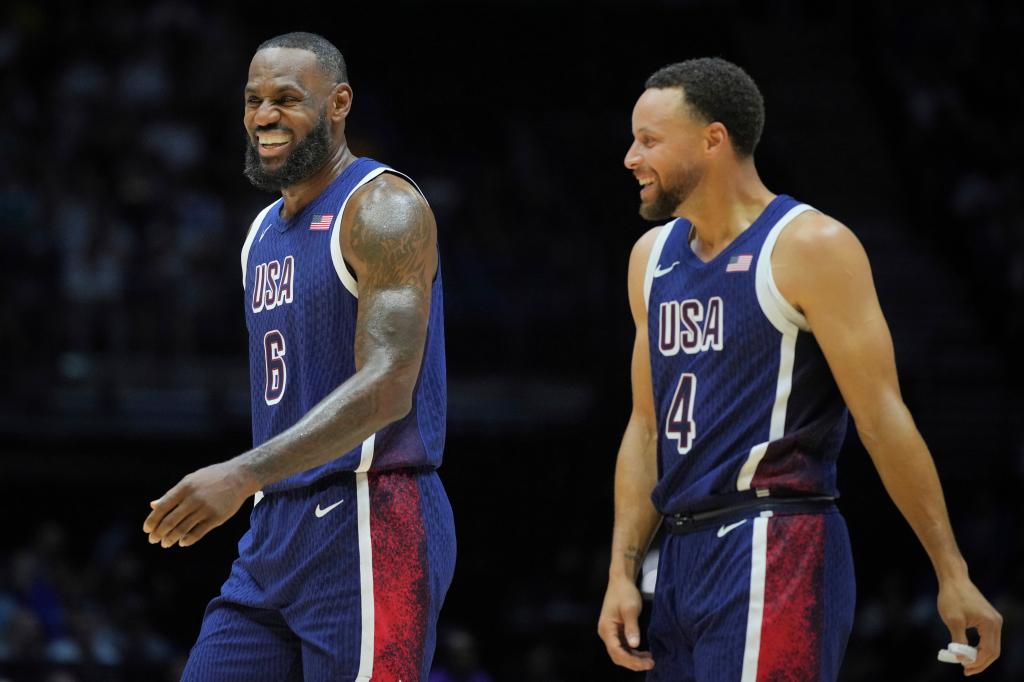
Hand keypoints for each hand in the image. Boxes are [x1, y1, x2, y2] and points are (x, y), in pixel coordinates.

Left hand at [143, 460, 259, 547]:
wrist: (239, 477)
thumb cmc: (212, 478)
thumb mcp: (191, 480)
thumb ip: (172, 494)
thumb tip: (153, 505)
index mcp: (185, 487)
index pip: (163, 507)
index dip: (152, 520)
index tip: (147, 529)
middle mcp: (193, 498)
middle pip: (170, 521)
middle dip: (158, 533)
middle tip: (153, 540)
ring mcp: (205, 509)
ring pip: (182, 529)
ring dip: (170, 539)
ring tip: (165, 543)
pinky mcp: (216, 518)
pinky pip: (197, 533)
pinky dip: (187, 540)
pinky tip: (182, 542)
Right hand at [597, 576, 654, 671]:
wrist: (621, 581)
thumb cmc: (625, 592)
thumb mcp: (630, 609)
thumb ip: (632, 627)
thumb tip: (634, 645)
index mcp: (606, 628)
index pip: (616, 651)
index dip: (631, 660)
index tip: (646, 662)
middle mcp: (606, 633)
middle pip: (617, 656)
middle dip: (633, 663)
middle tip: (650, 664)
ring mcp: (611, 633)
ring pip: (621, 653)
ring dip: (634, 659)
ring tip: (650, 660)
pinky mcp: (617, 631)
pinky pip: (624, 647)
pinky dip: (633, 652)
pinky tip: (644, 653)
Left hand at [937, 576, 1001, 675]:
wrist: (954, 579)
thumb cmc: (952, 597)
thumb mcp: (953, 621)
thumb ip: (958, 641)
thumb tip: (961, 658)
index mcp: (990, 623)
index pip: (989, 651)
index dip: (977, 663)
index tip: (964, 669)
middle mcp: (996, 622)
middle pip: (993, 651)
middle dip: (980, 662)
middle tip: (966, 670)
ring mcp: (994, 620)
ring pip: (992, 645)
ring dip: (980, 656)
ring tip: (965, 663)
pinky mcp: (988, 618)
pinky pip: (988, 638)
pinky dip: (980, 647)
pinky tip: (968, 651)